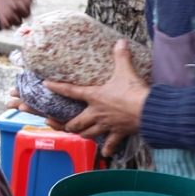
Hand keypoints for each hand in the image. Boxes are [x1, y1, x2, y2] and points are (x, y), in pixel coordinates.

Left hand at [0, 0, 35, 28]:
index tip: (18, 0)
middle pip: (26, 15)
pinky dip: (4, 25)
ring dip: (12, 19)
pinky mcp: (7, 20)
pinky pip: (8, 26)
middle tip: (12, 5)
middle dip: (20, 11)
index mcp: (27, 2)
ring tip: (6, 13)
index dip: (25, 4)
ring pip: (17, 22)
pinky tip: (1, 21)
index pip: (30, 5)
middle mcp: (23, 11)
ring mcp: (16, 16)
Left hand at [46, 39, 148, 157]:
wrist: (148, 111)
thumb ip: (121, 56)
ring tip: (80, 133)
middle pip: (76, 123)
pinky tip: (105, 153)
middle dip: (68, 124)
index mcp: (95, 97)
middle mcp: (96, 113)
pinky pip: (111, 144)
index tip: (46, 85)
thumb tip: (121, 42)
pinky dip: (108, 149)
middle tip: (63, 124)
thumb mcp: (125, 71)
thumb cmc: (134, 91)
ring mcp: (106, 125)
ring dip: (83, 134)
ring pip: (88, 134)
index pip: (70, 91)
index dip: (56, 87)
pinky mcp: (118, 133)